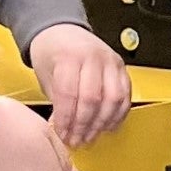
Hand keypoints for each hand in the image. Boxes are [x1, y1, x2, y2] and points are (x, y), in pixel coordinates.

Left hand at [29, 23, 131, 149]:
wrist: (62, 30)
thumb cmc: (52, 51)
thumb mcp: (45, 74)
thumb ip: (57, 101)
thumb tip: (63, 128)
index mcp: (70, 56)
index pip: (69, 94)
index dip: (66, 119)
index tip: (61, 133)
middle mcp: (93, 57)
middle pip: (92, 99)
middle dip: (83, 125)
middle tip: (76, 139)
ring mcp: (111, 62)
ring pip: (113, 99)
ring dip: (102, 123)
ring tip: (90, 136)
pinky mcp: (122, 68)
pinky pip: (125, 96)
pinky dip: (118, 115)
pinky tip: (107, 126)